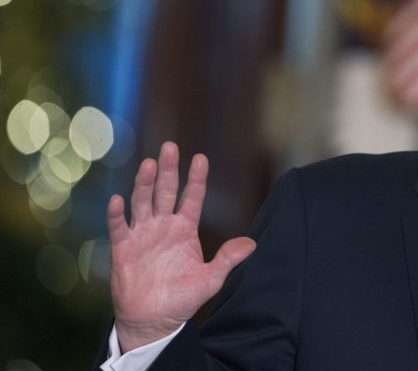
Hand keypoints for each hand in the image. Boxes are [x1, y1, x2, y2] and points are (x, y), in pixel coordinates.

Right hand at [107, 142, 255, 352]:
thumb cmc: (182, 298)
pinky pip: (118, 227)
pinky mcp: (123, 248)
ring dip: (144, 184)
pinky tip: (118, 200)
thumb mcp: (210, 279)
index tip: (200, 158)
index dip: (196, 179)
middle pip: (165, 191)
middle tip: (170, 147)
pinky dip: (117, 214)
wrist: (153, 319)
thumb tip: (252, 244)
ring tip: (149, 164)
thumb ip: (228, 259)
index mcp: (185, 229)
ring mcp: (142, 234)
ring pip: (142, 202)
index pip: (192, 198)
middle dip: (167, 170)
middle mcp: (163, 225)